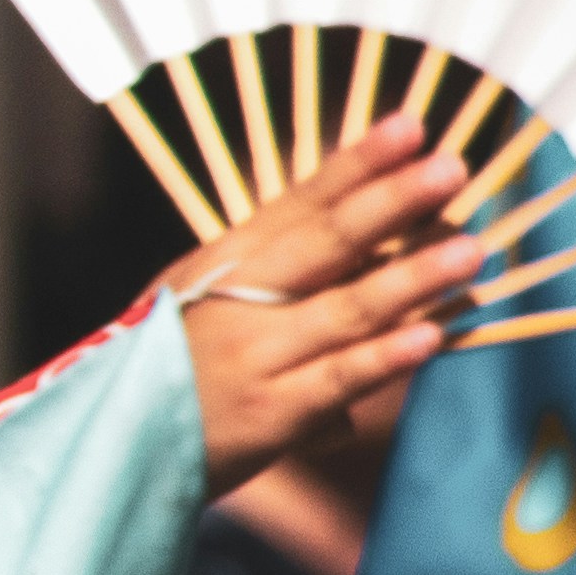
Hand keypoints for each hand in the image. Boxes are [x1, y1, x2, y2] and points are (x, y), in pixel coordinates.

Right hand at [168, 111, 478, 493]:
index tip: (408, 125)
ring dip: (410, 278)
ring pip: (344, 309)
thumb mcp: (201, 305)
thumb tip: (378, 258)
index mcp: (221, 264)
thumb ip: (284, 282)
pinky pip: (336, 379)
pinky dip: (382, 358)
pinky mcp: (270, 415)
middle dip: (390, 201)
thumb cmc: (164, 371)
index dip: (355, 164)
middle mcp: (237, 301)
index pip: (298, 204)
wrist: (105, 450)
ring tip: (470, 250)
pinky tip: (428, 337)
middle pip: (326, 243)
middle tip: (451, 167)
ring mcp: (254, 356)